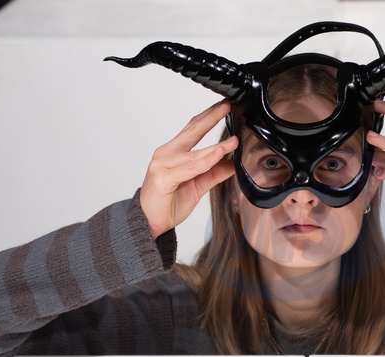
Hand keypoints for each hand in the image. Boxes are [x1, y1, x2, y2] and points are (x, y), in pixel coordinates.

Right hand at [140, 100, 236, 237]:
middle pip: (192, 130)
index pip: (193, 128)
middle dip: (211, 116)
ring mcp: (162, 164)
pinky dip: (206, 161)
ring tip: (233, 141)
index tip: (225, 106)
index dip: (209, 116)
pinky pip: (190, 167)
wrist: (150, 223)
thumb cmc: (168, 203)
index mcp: (174, 152)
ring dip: (216, 147)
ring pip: (194, 152)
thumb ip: (215, 172)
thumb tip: (234, 163)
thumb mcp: (198, 185)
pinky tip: (218, 154)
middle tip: (227, 105)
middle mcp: (166, 153)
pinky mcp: (163, 177)